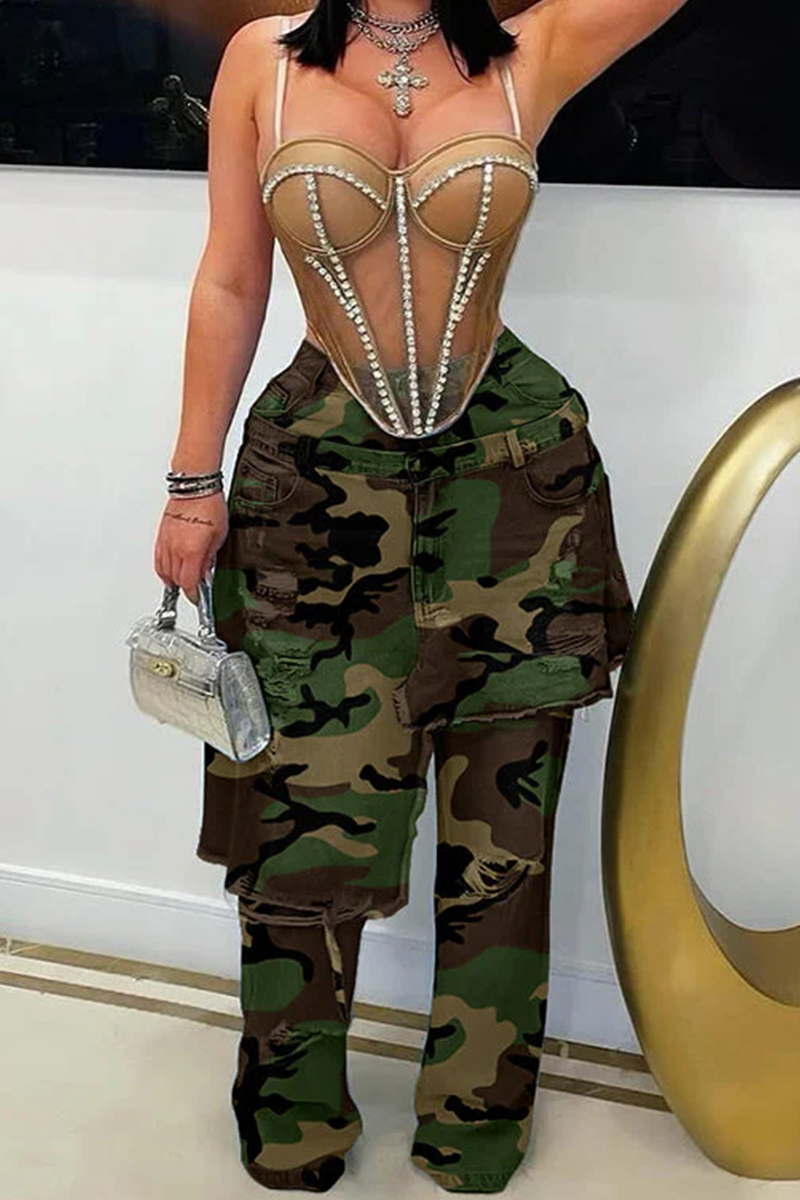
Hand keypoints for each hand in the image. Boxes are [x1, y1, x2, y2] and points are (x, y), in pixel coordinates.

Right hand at [154, 491, 228, 605]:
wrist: (194, 487)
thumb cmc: (209, 506)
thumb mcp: (219, 537)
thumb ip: (209, 559)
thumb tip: (205, 574)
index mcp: (191, 551)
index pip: (189, 583)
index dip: (193, 595)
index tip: (197, 598)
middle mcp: (175, 548)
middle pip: (176, 580)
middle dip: (185, 588)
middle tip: (194, 590)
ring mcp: (166, 542)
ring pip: (164, 571)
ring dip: (173, 580)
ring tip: (183, 582)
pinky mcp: (161, 536)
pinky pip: (158, 559)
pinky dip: (164, 569)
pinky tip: (170, 570)